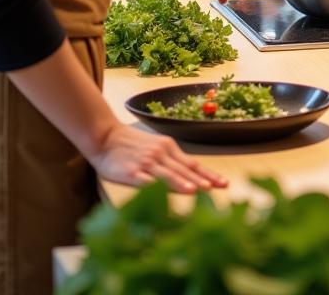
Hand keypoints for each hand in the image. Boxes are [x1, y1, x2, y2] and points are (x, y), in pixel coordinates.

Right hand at [89, 120, 226, 193]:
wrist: (105, 136)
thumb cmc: (132, 145)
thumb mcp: (156, 148)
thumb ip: (171, 161)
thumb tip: (191, 176)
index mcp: (169, 148)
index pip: (193, 163)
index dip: (208, 174)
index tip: (223, 183)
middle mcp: (160, 154)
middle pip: (184, 169)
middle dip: (202, 180)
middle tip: (217, 188)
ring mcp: (146, 162)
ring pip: (168, 174)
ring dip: (183, 182)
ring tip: (197, 191)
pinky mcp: (130, 172)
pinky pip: (145, 180)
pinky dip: (156, 186)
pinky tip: (163, 192)